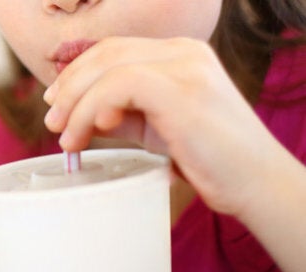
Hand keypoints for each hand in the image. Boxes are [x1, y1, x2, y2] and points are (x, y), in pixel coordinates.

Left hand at [43, 36, 298, 216]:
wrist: (256, 183)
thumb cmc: (209, 159)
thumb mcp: (157, 128)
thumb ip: (123, 114)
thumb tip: (81, 114)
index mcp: (180, 54)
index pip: (113, 50)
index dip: (78, 73)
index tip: (57, 102)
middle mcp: (183, 51)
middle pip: (105, 54)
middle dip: (70, 88)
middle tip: (53, 121)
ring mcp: (185, 66)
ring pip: (108, 68)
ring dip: (76, 105)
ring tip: (67, 139)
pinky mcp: (181, 89)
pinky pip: (119, 86)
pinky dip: (94, 109)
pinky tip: (90, 132)